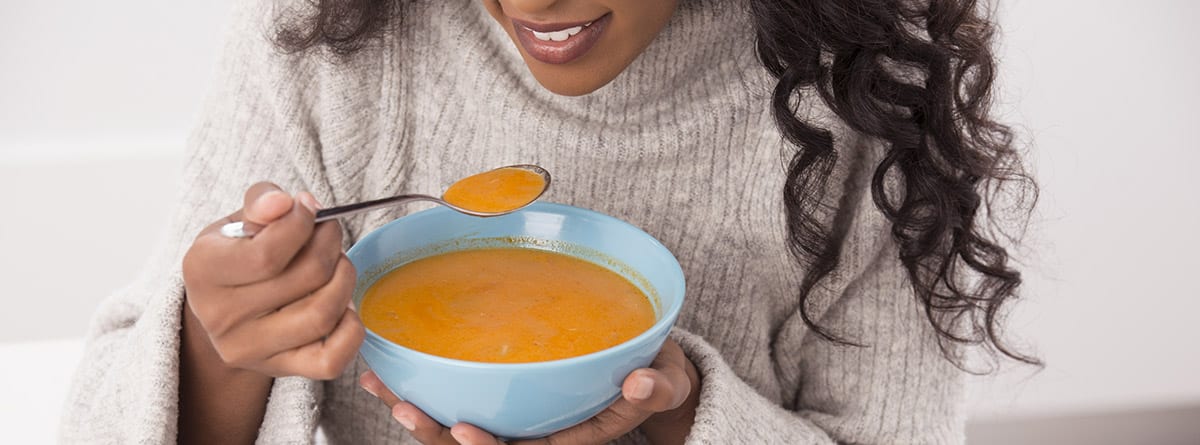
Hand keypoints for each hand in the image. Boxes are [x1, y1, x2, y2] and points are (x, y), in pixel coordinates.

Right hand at [181, 182, 364, 378]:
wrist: (225, 310)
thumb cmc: (239, 256)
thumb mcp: (238, 220)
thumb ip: (260, 201)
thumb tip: (283, 202)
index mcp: (203, 270)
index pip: (268, 253)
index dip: (302, 224)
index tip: (308, 209)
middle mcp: (220, 316)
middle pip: (306, 278)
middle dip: (331, 244)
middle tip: (330, 232)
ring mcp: (249, 348)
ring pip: (322, 314)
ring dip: (344, 279)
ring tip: (337, 264)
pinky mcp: (279, 369)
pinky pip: (331, 360)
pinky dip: (351, 329)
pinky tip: (342, 305)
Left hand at [359, 339, 700, 444]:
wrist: (650, 370)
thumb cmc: (654, 377)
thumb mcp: (665, 383)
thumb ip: (656, 388)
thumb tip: (644, 382)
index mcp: (565, 440)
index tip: (461, 430)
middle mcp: (533, 433)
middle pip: (475, 444)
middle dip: (434, 433)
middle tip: (404, 407)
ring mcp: (514, 416)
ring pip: (456, 424)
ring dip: (417, 410)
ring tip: (382, 386)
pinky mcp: (502, 396)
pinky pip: (458, 397)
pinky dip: (424, 385)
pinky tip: (394, 368)